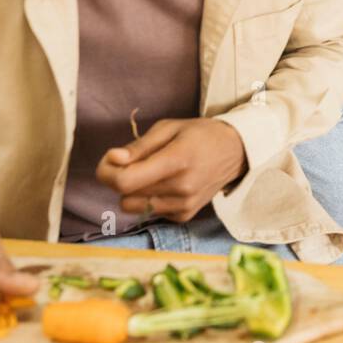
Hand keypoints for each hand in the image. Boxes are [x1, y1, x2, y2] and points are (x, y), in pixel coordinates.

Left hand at [97, 117, 247, 222]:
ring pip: (133, 208)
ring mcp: (184, 205)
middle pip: (125, 196)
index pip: (125, 181)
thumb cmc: (199, 134)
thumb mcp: (169, 127)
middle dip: (119, 178)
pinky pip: (150, 212)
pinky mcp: (185, 215)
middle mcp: (181, 188)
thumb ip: (139, 146)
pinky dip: (149, 200)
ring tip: (149, 173)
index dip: (107, 172)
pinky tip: (164, 184)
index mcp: (176, 160)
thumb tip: (113, 159)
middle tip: (129, 161)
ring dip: (133, 192)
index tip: (112, 158)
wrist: (236, 152)